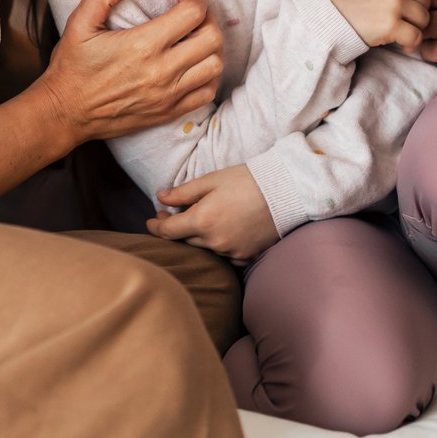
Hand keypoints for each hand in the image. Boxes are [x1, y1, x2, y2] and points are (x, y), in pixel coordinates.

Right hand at [38, 0, 222, 142]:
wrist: (66, 113)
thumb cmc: (72, 68)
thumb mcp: (78, 24)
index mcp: (142, 45)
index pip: (193, 13)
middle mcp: (161, 71)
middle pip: (212, 38)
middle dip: (209, 19)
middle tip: (194, 15)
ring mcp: (168, 95)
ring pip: (215, 66)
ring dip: (212, 48)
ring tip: (196, 39)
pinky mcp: (169, 112)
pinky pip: (207, 93)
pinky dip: (208, 76)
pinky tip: (194, 66)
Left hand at [149, 165, 278, 262]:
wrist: (285, 191)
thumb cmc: (247, 180)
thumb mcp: (211, 180)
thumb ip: (183, 192)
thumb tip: (160, 198)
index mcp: (202, 220)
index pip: (167, 231)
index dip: (155, 225)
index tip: (151, 220)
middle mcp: (214, 241)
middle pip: (184, 241)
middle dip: (175, 229)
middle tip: (172, 215)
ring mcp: (231, 252)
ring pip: (204, 249)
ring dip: (198, 237)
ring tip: (201, 221)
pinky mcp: (246, 257)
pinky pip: (224, 256)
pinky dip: (218, 246)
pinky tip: (222, 233)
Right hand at [320, 0, 432, 50]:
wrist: (322, 17)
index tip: (406, 4)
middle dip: (417, 13)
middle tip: (403, 22)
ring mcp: (393, 2)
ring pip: (424, 18)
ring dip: (416, 29)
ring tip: (402, 33)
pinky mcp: (390, 24)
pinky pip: (416, 37)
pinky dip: (412, 44)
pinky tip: (402, 44)